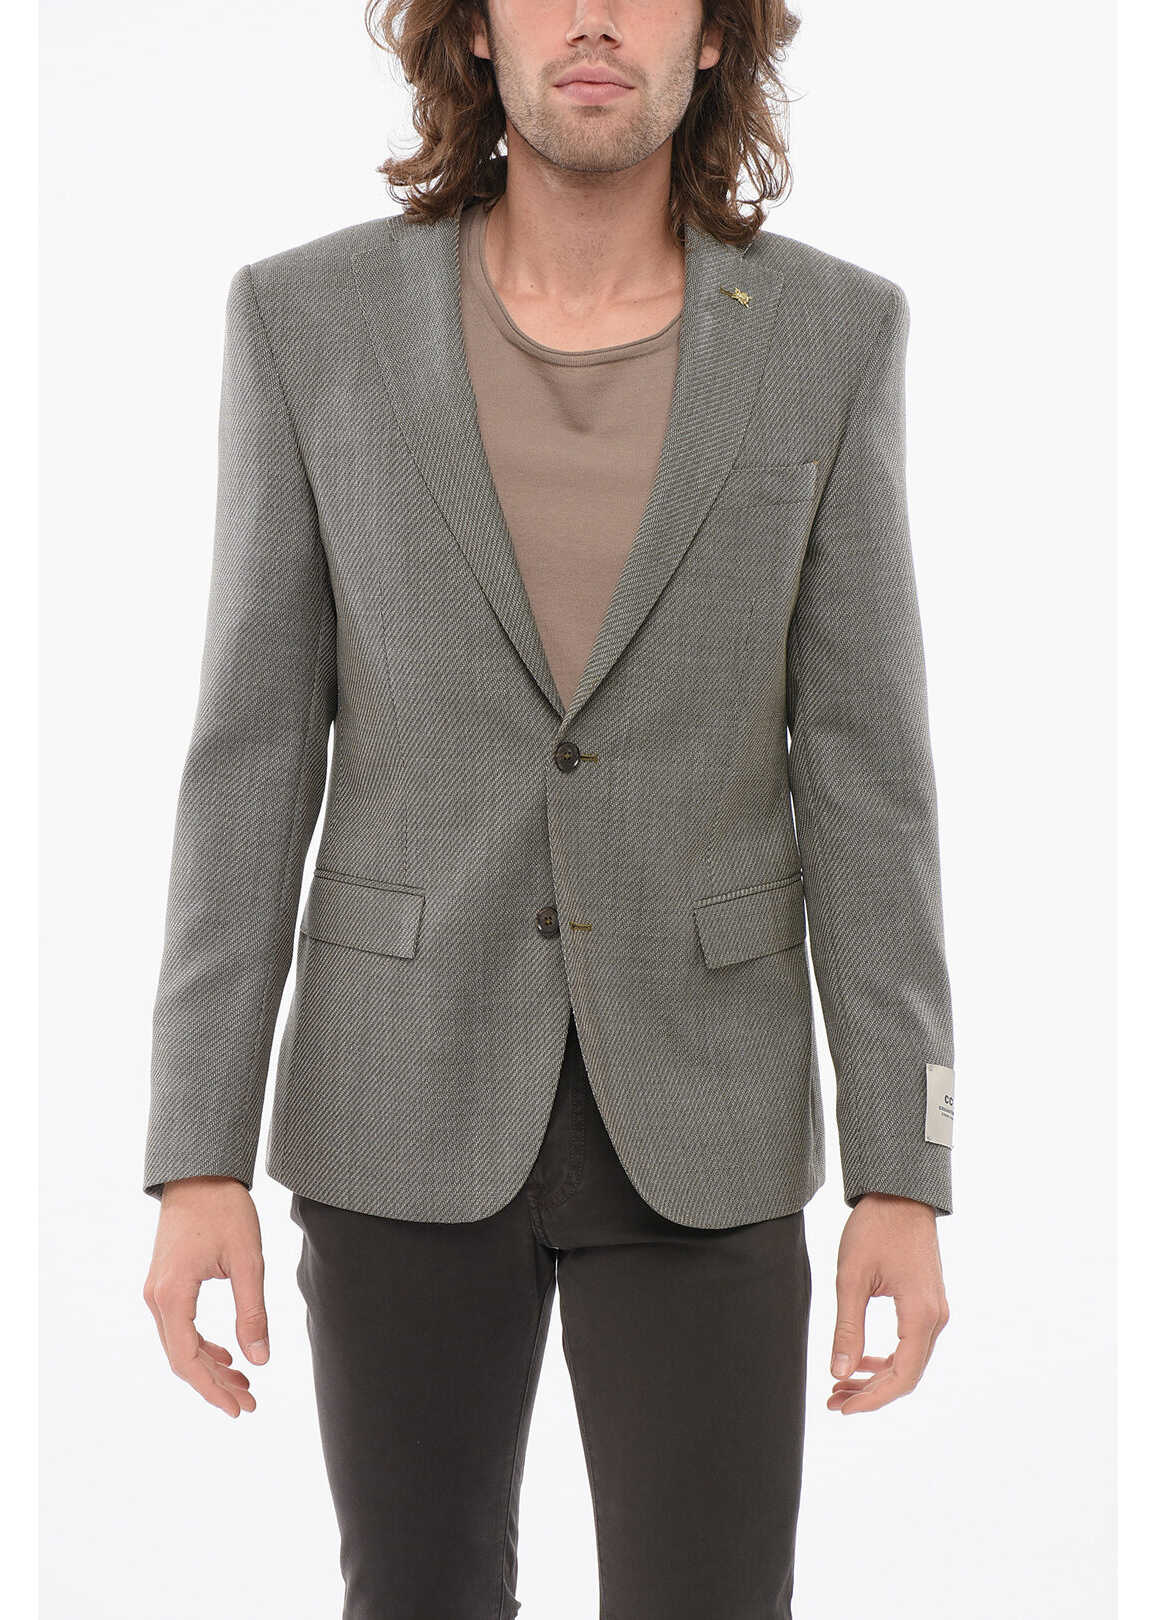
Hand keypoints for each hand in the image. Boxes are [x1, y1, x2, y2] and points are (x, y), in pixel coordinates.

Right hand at [143, 1176, 268, 1417]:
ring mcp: (158, 1291)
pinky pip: (180, 1326)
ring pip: (180, 1344)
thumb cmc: (225, 1209)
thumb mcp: (247, 1260)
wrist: (200, 1172)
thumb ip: (252, 1312)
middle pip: (182, 1358)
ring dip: (210, 1366)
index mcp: (173, 1295)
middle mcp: (157, 1297)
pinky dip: (203, 1345)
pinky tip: (227, 1354)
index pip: (187, 1359)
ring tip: (244, 1383)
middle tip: (249, 1403)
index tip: (239, 1408)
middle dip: (215, 1384)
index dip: (212, 1389)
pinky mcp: (166, 1283)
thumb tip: (261, 1360)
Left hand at [828, 1191, 949, 1413]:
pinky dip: (887, 1358)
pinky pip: (911, 1343)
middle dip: (871, 1393)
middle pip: (908, 1375)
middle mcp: (936, 1318)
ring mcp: (935, 1310)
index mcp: (921, 1314)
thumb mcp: (851, 1278)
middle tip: (834, 1401)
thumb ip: (847, 1329)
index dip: (872, 1399)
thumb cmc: (875, 1228)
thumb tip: (839, 1374)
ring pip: (910, 1361)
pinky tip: (861, 1361)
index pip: (902, 1377)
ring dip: (877, 1378)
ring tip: (841, 1385)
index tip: (841, 1407)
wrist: (900, 1192)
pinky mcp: (928, 1302)